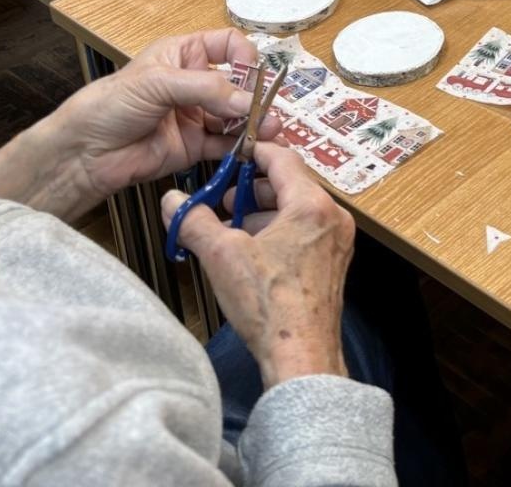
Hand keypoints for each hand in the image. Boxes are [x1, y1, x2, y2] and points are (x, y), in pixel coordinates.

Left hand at [48, 29, 282, 206]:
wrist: (84, 153)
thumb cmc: (110, 105)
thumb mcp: (157, 83)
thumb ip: (206, 88)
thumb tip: (247, 101)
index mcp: (185, 54)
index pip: (229, 45)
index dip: (245, 58)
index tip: (253, 77)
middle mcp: (195, 82)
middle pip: (239, 84)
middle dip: (255, 96)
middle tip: (265, 111)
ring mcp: (197, 115)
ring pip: (236, 116)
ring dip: (253, 123)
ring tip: (267, 132)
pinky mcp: (195, 146)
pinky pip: (226, 144)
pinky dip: (241, 147)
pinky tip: (252, 149)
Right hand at [161, 142, 353, 386]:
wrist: (301, 355)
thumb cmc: (271, 307)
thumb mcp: (222, 256)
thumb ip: (195, 221)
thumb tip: (174, 202)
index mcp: (312, 207)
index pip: (284, 159)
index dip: (254, 154)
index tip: (234, 155)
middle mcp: (332, 220)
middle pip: (292, 185)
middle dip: (254, 190)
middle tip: (226, 199)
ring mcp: (336, 243)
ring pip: (298, 211)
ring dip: (265, 213)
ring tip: (234, 230)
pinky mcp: (333, 265)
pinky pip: (305, 234)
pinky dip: (279, 233)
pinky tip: (253, 255)